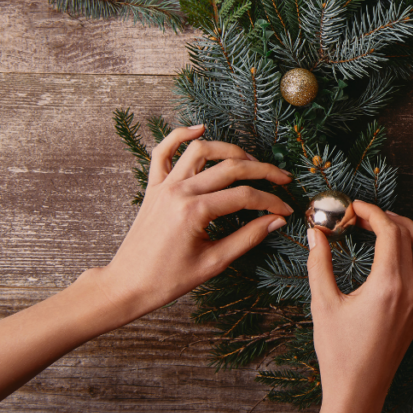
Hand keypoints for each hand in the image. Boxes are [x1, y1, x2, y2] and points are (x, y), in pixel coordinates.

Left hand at [94, 124, 294, 323]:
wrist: (127, 284)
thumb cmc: (168, 280)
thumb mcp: (214, 262)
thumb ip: (248, 238)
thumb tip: (276, 221)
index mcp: (194, 212)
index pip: (244, 197)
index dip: (271, 201)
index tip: (285, 209)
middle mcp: (179, 191)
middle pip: (230, 168)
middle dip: (262, 171)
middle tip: (282, 178)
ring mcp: (164, 185)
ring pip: (201, 150)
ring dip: (230, 150)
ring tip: (250, 160)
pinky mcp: (154, 186)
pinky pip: (163, 151)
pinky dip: (180, 135)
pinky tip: (200, 128)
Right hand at [308, 202, 412, 412]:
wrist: (358, 389)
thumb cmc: (339, 353)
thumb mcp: (323, 304)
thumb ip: (319, 264)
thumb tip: (316, 233)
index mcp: (387, 284)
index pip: (387, 231)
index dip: (370, 212)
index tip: (352, 207)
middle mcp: (410, 289)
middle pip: (405, 236)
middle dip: (383, 218)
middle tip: (359, 216)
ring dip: (410, 230)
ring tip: (389, 221)